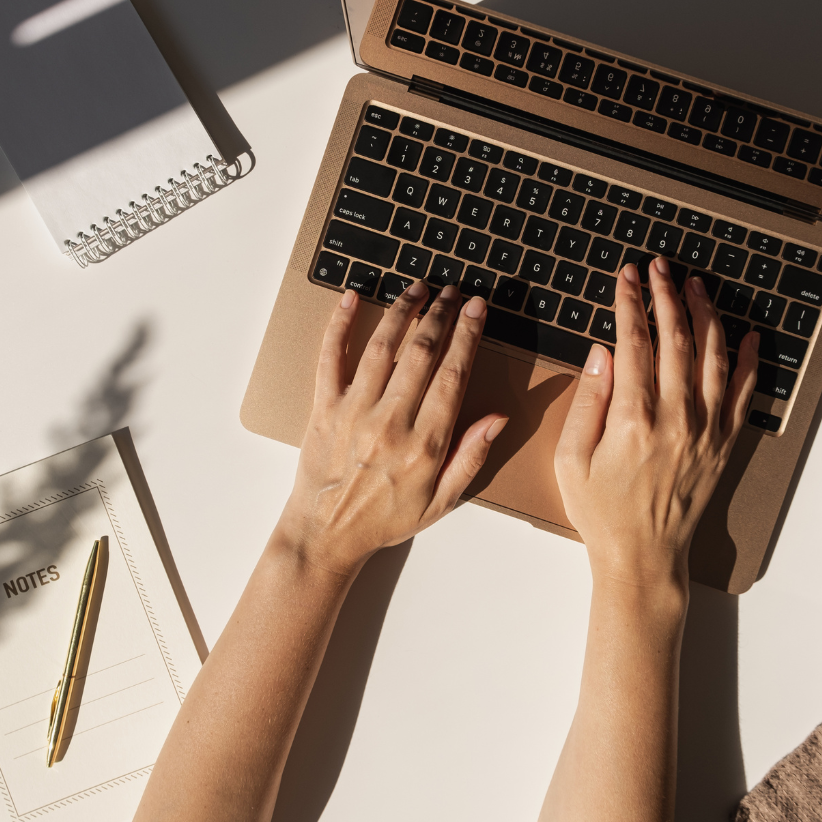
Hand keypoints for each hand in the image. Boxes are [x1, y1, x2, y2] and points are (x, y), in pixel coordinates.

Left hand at [277, 282, 508, 578]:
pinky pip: (331, 357)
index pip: (453, 375)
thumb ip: (471, 457)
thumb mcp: (442, 501)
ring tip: (418, 287)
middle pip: (421, 353)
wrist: (327, 534)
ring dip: (402, 311)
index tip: (476, 308)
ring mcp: (354, 411)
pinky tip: (353, 298)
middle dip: (440, 315)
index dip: (467, 335)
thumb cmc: (386, 519)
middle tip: (453, 291)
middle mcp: (390, 422)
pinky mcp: (324, 408)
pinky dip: (341, 324)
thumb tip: (497, 418)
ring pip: (382, 347)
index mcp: (424, 444)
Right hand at [555, 257, 757, 591]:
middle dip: (667, 295)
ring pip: (713, 356)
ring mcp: (706, 431)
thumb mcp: (571, 460)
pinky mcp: (724, 445)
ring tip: (695, 285)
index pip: (635, 343)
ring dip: (706, 314)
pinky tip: (746, 334)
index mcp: (633, 420)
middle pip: (677, 339)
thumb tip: (602, 353)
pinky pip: (743, 393)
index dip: (630, 303)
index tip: (627, 277)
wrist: (643, 557)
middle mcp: (676, 419)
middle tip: (659, 267)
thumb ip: (587, 402)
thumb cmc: (602, 513)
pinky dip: (748, 360)